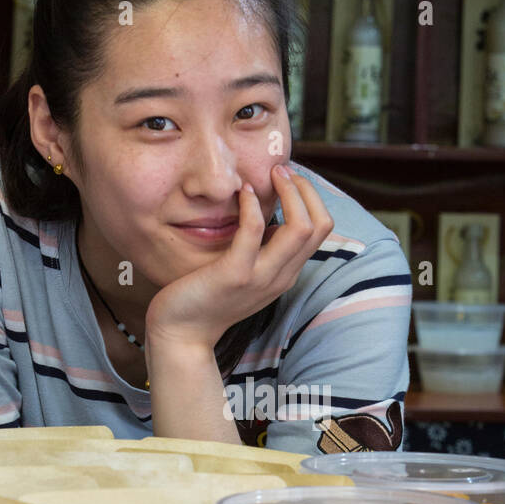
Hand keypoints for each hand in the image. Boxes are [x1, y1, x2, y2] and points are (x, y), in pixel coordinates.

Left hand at [144, 164, 334, 351]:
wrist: (183, 333)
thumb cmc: (209, 296)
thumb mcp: (248, 270)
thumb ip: (264, 248)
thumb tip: (273, 212)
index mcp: (287, 273)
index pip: (322, 229)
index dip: (311, 197)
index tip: (289, 179)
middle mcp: (281, 276)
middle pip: (319, 225)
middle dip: (305, 189)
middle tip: (281, 170)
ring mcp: (260, 277)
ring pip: (299, 227)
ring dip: (288, 192)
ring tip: (270, 174)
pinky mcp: (235, 274)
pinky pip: (255, 230)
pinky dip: (252, 205)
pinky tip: (242, 191)